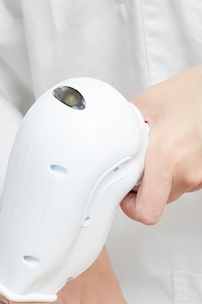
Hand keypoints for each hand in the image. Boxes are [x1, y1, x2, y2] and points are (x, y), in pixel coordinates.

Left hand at [121, 65, 201, 224]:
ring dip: (164, 175)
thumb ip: (125, 128)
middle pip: (157, 199)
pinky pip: (187, 180)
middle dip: (146, 183)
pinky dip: (179, 168)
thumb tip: (109, 140)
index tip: (126, 193)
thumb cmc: (194, 92)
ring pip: (172, 190)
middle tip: (146, 158)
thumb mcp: (148, 104)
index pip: (147, 211)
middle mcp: (189, 172)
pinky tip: (179, 147)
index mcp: (167, 158)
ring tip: (167, 146)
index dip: (131, 207)